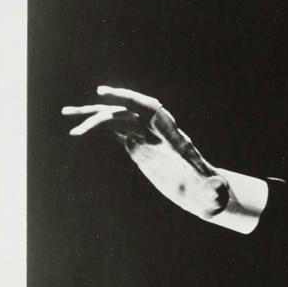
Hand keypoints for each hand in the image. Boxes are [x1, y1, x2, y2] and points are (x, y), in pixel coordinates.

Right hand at [61, 85, 230, 219]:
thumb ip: (215, 190)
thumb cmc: (211, 193)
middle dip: (102, 109)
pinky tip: (78, 131)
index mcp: (173, 135)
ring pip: (116, 120)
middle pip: (127, 112)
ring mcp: (146, 137)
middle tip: (74, 114)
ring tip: (68, 119)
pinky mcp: (138, 147)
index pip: (150, 107)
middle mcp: (158, 132)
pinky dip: (96, 130)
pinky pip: (115, 131)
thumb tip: (219, 188)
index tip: (103, 93)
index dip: (128, 98)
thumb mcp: (213, 193)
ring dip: (92, 118)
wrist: (206, 193)